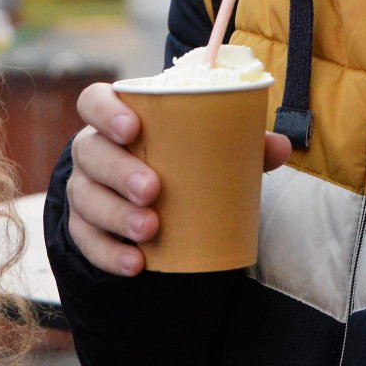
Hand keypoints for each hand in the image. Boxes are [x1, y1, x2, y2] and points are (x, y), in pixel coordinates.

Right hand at [66, 80, 291, 276]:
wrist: (149, 195)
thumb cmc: (179, 157)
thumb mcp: (205, 146)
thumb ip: (241, 143)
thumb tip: (280, 146)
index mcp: (115, 118)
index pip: (93, 101)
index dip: (106, 111)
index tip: (133, 128)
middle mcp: (93, 150)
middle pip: (91, 153)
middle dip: (119, 171)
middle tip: (153, 189)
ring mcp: (85, 190)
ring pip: (87, 199)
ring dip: (116, 214)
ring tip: (150, 229)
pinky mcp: (85, 228)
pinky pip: (87, 240)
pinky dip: (110, 253)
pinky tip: (136, 263)